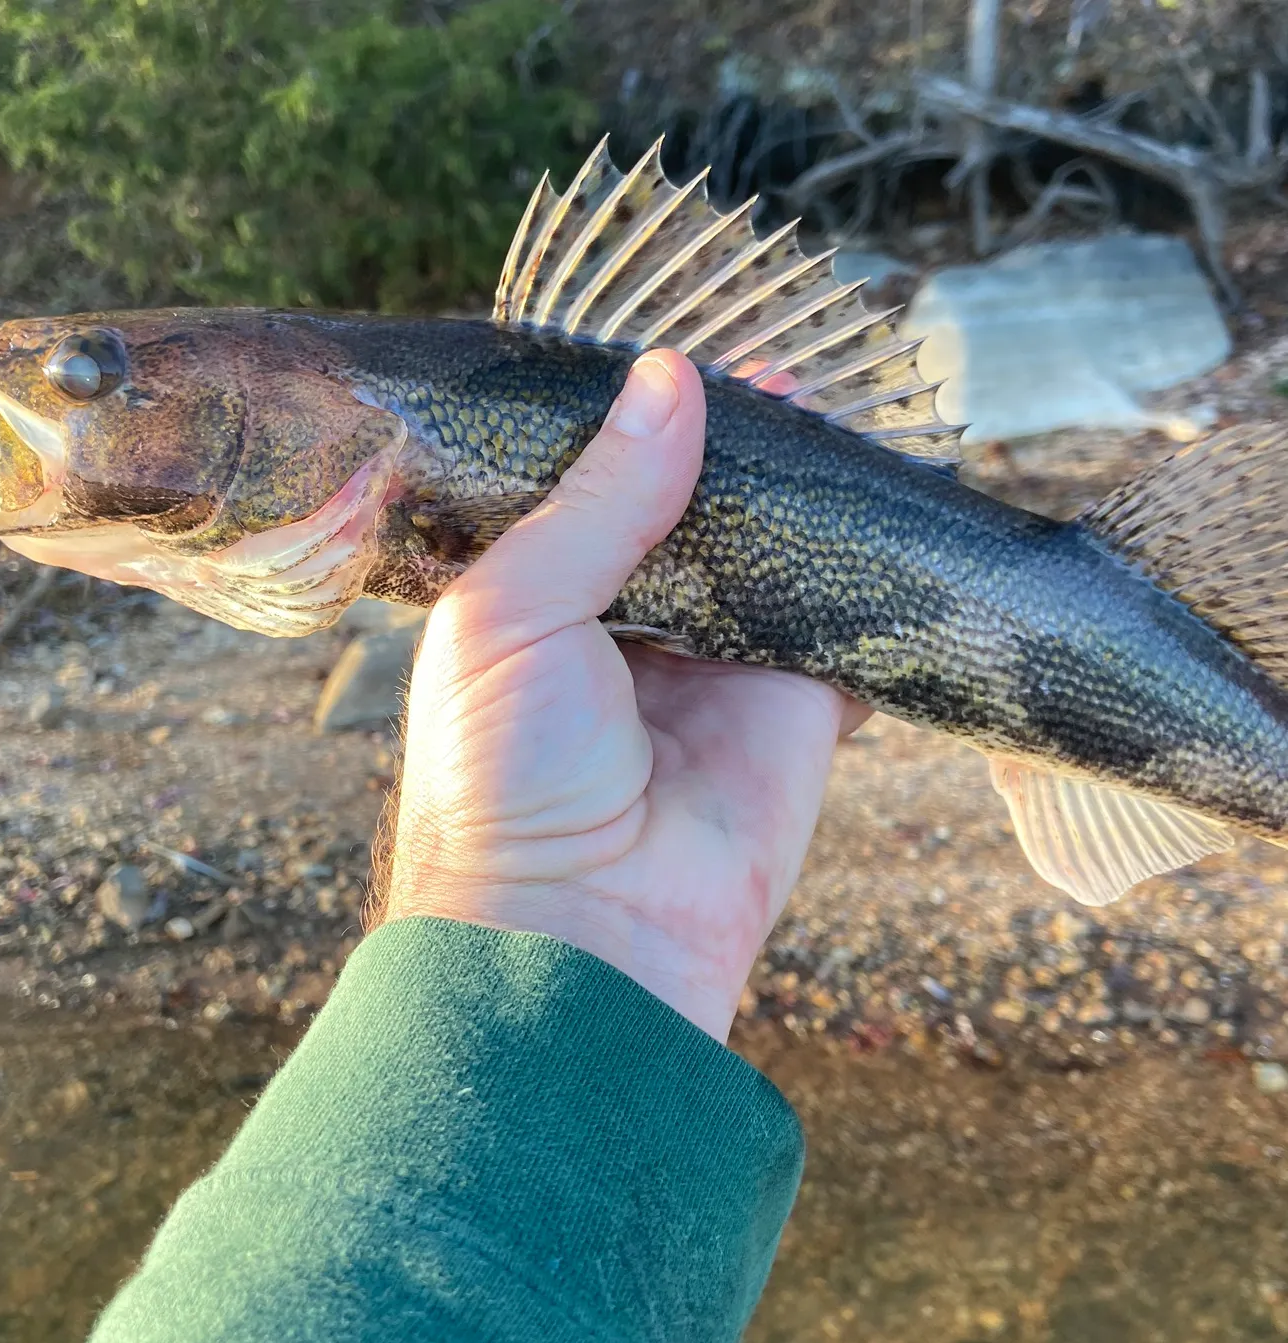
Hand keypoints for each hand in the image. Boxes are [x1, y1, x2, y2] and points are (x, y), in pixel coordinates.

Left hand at [380, 351, 861, 1042]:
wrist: (579, 932)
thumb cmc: (506, 778)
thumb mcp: (514, 614)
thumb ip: (598, 500)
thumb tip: (671, 381)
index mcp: (544, 604)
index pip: (601, 492)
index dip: (643, 426)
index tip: (690, 355)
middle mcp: (634, 630)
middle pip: (700, 516)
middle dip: (740, 452)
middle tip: (790, 367)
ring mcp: (722, 670)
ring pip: (779, 559)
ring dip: (810, 499)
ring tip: (846, 411)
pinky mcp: (801, 712)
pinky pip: (848, 629)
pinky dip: (872, 578)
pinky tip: (892, 506)